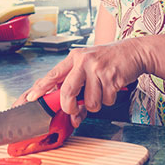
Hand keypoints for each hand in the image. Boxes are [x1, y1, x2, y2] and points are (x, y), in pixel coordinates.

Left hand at [18, 38, 146, 126]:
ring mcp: (97, 69)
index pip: (52, 74)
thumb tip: (70, 112)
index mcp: (74, 57)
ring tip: (102, 90)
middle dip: (70, 107)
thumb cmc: (109, 61)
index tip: (29, 99)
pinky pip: (106, 100)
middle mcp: (83, 61)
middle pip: (67, 92)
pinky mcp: (112, 77)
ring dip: (96, 103)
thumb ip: (76, 84)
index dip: (39, 88)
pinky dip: (109, 99)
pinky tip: (112, 87)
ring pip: (89, 102)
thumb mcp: (88, 65)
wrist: (135, 52)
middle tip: (76, 110)